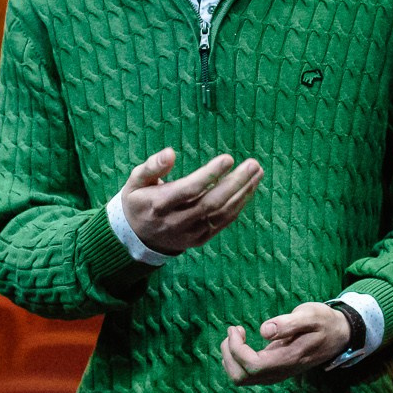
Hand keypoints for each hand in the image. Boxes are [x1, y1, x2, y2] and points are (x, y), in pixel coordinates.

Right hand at [119, 148, 261, 255]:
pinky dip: (239, 205)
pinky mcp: (200, 239)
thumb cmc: (139, 201)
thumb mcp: (135, 181)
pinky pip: (224, 222)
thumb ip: (152, 166)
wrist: (138, 238)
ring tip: (257, 172)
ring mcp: (190, 233)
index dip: (210, 174)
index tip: (228, 158)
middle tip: (253, 164)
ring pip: (222, 213)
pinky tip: (249, 188)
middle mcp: (176, 222)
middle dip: (235, 183)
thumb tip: (170, 152)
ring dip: (243, 193)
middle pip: (211, 203)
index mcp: (158, 205)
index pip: (189, 190)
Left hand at [219, 302, 348, 385]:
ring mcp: (276, 374)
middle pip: (241, 377)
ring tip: (236, 335)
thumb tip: (264, 330)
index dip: (237, 349)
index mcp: (288, 359)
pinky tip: (242, 342)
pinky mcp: (274, 372)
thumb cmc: (323, 321)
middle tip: (234, 330)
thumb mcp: (310, 315)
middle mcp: (280, 372)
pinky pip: (247, 375)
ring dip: (230, 357)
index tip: (237, 328)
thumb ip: (289, 323)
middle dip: (229, 353)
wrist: (339, 335)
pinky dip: (236, 360)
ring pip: (241, 379)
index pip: (252, 365)